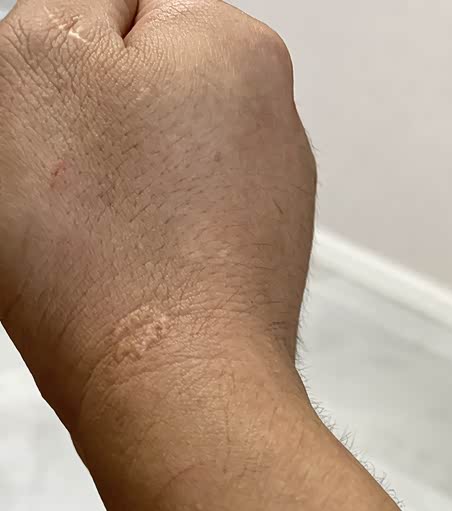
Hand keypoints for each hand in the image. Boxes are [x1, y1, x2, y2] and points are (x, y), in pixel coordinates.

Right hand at [0, 0, 316, 426]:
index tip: (46, 111)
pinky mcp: (251, 276)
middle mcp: (271, 121)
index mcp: (233, 44)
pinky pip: (173, 239)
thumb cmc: (107, 249)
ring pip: (152, 175)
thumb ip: (64, 5)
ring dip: (107, 196)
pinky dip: (137, 251)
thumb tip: (90, 17)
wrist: (170, 392)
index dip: (62, 58)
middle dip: (88, 130)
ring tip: (84, 241)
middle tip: (54, 182)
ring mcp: (269, 206)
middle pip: (139, 95)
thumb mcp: (41, 61)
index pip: (121, 4)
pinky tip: (113, 280)